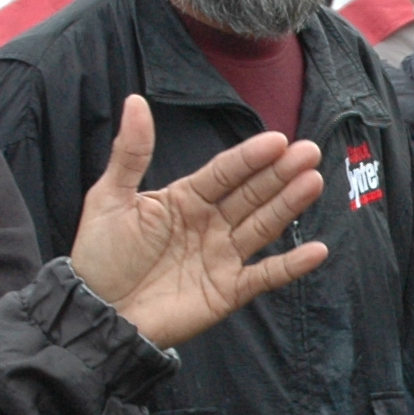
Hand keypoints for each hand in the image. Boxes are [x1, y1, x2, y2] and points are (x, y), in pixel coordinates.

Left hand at [71, 94, 329, 348]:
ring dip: (289, 205)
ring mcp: (222, 257)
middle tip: (309, 151)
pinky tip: (317, 250)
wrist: (96, 314)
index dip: (250, 157)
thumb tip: (135, 100)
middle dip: (280, 173)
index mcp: (185, 198)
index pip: (225, 172)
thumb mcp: (110, 198)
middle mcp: (210, 224)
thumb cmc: (100, 256)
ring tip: (313, 181)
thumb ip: (130, 153)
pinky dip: (291, 266)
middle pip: (252, 193)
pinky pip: (265, 276)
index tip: (277, 140)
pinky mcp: (228, 291)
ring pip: (263, 226)